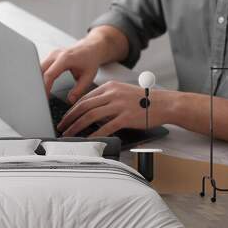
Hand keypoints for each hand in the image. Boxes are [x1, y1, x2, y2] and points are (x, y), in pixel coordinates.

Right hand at [41, 40, 99, 103]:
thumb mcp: (88, 77)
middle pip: (40, 71)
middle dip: (39, 85)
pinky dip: (41, 76)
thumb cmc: (90, 59)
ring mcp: (52, 54)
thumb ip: (79, 90)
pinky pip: (42, 67)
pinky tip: (44, 85)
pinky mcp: (51, 57)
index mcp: (65, 58)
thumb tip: (70, 100)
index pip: (49, 74)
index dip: (45, 87)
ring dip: (39, 80)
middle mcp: (56, 54)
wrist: (91, 47)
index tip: (44, 97)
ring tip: (42, 93)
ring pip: (39, 68)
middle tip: (41, 97)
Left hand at [57, 81, 174, 136]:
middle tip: (62, 126)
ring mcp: (119, 105)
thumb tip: (90, 112)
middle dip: (69, 118)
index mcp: (109, 87)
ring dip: (77, 126)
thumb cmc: (144, 100)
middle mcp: (112, 94)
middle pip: (84, 106)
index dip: (72, 109)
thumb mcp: (122, 92)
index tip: (66, 118)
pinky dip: (94, 134)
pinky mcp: (126, 117)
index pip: (84, 98)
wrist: (165, 103)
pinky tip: (88, 139)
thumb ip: (106, 99)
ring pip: (90, 116)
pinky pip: (106, 127)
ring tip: (69, 133)